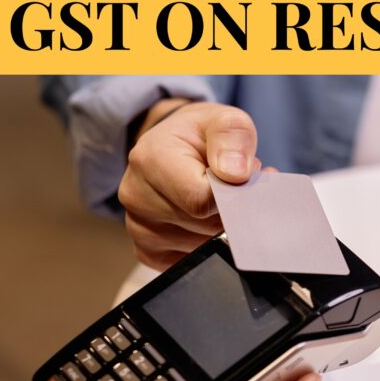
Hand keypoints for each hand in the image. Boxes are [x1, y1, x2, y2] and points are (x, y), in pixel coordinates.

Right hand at [119, 100, 260, 269]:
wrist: (173, 148)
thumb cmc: (199, 136)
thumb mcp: (222, 120)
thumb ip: (233, 136)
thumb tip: (236, 174)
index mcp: (149, 160)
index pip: (203, 200)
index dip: (234, 194)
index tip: (243, 177)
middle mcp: (136, 197)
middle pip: (205, 226)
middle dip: (232, 210)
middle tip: (234, 186)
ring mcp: (139, 229)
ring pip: (203, 246)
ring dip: (223, 227)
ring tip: (219, 200)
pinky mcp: (148, 252)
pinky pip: (193, 261)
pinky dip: (209, 245)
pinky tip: (206, 220)